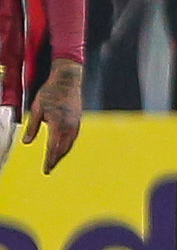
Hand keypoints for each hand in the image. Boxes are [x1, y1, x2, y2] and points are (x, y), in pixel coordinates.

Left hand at [23, 57, 82, 173]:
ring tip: (55, 160)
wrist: (68, 80)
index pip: (53, 147)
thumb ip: (32, 126)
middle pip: (63, 148)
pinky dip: (67, 144)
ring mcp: (75, 122)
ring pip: (70, 143)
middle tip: (49, 169)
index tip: (46, 169)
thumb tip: (26, 143)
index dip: (49, 160)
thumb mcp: (36, 108)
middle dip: (56, 159)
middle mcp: (69, 125)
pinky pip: (73, 136)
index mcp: (58, 123)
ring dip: (62, 153)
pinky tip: (63, 147)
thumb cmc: (50, 92)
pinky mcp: (78, 120)